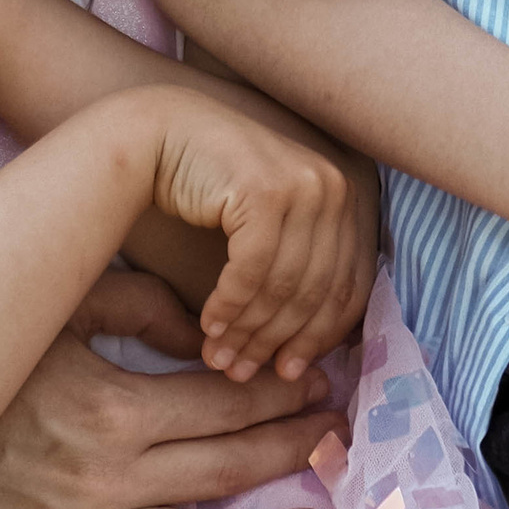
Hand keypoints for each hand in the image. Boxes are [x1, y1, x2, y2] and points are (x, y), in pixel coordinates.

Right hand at [0, 275, 344, 508]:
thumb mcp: (54, 307)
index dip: (282, 396)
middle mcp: (108, 480)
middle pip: (226, 474)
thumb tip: (204, 326)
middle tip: (341, 445)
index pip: (225, 407)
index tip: (323, 385)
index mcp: (115, 410)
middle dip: (292, 456)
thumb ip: (135, 302)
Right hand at [138, 94, 374, 382]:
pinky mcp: (265, 191)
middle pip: (316, 291)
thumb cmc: (212, 186)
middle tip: (244, 374)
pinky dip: (230, 306)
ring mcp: (303, 185)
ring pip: (283, 287)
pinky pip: (252, 271)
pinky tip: (208, 327)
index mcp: (344, 197)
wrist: (160, 134)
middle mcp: (332, 187)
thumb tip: (311, 348)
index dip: (318, 338)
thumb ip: (297, 264)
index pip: (348, 286)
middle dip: (277, 342)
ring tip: (220, 359)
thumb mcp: (271, 223)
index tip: (287, 373)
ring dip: (248, 332)